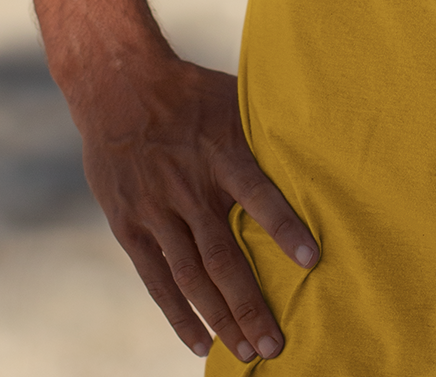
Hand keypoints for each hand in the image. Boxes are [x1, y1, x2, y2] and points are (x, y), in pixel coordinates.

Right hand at [72, 54, 318, 361]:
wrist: (118, 85)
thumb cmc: (190, 90)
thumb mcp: (233, 97)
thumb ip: (264, 129)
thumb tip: (316, 138)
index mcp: (221, 152)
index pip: (259, 194)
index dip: (284, 228)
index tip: (312, 260)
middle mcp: (189, 187)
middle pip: (224, 256)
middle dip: (250, 304)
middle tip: (276, 345)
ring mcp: (157, 210)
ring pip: (192, 276)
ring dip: (220, 318)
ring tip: (246, 351)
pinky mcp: (130, 225)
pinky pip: (157, 278)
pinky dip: (178, 313)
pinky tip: (198, 341)